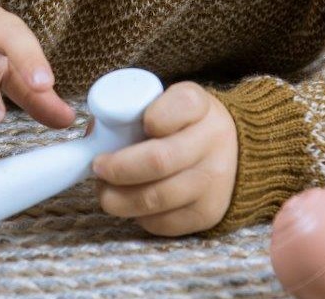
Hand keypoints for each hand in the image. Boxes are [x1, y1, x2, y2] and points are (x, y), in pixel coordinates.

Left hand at [91, 81, 237, 236]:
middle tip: (98, 167)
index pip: (178, 105)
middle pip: (159, 160)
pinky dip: (138, 216)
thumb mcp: (167, 101)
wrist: (230, 150)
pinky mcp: (208, 213)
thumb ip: (134, 109)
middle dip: (118, 168)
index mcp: (199, 105)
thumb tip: (94, 135)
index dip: (149, 118)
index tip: (123, 125)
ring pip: (155, 198)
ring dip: (119, 198)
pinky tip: (131, 202)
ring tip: (105, 190)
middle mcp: (213, 140)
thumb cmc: (183, 123)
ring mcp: (214, 179)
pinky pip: (161, 222)